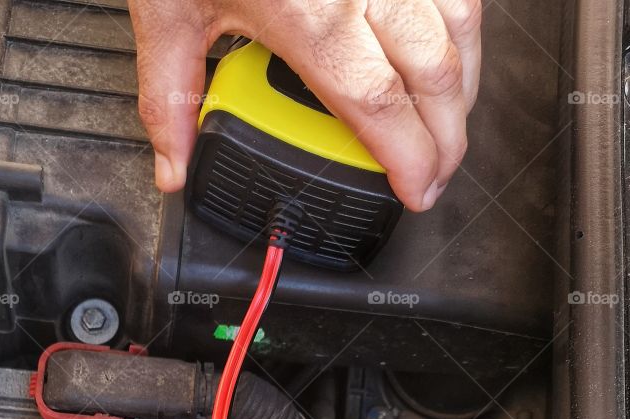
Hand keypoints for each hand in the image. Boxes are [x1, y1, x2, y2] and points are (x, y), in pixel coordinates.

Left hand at [129, 0, 481, 210]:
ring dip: (464, 83)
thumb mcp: (165, 12)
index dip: (409, 157)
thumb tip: (173, 167)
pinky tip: (447, 52)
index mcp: (308, 15)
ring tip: (449, 122)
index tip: (416, 189)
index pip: (378, 107)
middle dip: (449, 135)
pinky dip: (460, 25)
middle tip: (439, 172)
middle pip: (435, 74)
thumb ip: (169, 99)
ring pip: (460, 23)